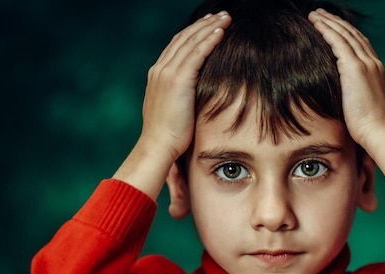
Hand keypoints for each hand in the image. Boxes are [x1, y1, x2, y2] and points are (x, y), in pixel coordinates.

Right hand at [114, 11, 230, 198]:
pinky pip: (196, 53)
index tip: (208, 25)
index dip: (193, 33)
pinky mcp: (178, 80)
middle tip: (221, 15)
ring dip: (210, 27)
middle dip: (204, 24)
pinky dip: (209, 40)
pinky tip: (221, 32)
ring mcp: (167, 73)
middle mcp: (160, 70)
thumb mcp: (172, 111)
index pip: (176, 46)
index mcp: (157, 76)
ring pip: (191, 42)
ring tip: (226, 18)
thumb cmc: (168, 137)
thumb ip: (179, 98)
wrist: (158, 146)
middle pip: (184, 38)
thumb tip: (192, 99)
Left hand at [308, 9, 384, 148]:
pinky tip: (317, 24)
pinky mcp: (355, 69)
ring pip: (345, 34)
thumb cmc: (372, 129)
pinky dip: (327, 31)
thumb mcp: (368, 108)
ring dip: (329, 22)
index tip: (335, 27)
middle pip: (354, 35)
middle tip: (322, 14)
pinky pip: (338, 42)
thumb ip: (361, 97)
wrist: (380, 133)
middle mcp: (374, 64)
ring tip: (315, 15)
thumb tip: (352, 101)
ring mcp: (366, 64)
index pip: (362, 45)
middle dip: (337, 23)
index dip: (348, 34)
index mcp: (378, 72)